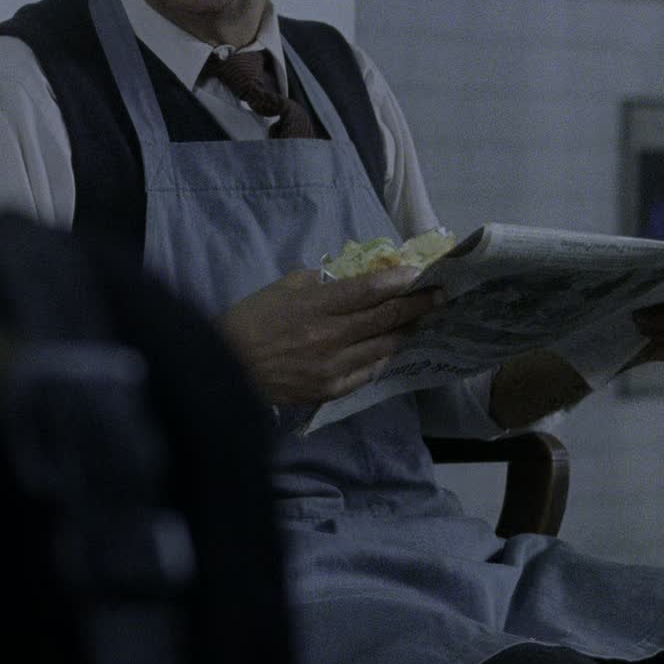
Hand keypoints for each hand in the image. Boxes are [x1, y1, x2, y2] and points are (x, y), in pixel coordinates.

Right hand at [216, 266, 445, 405]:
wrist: (223, 369)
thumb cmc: (248, 322)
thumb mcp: (279, 289)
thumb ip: (315, 284)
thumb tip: (343, 282)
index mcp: (315, 305)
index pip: (369, 291)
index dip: (400, 282)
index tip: (422, 274)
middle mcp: (330, 335)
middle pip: (384, 318)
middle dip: (417, 305)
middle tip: (440, 296)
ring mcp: (332, 366)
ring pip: (382, 346)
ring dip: (406, 332)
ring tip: (423, 321)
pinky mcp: (329, 389)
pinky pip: (367, 372)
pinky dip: (383, 358)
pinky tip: (393, 349)